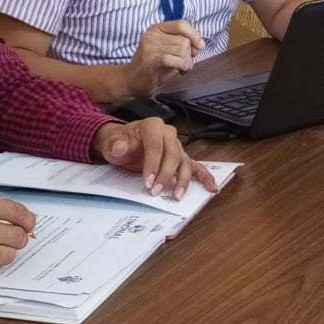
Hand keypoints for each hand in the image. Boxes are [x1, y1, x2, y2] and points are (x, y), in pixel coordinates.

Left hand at [92, 117, 219, 199]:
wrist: (122, 143)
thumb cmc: (120, 141)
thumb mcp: (111, 142)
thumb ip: (115, 144)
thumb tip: (120, 146)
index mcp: (153, 127)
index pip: (156, 145)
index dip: (153, 164)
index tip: (147, 182)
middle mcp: (168, 134)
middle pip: (173, 155)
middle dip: (166, 175)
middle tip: (156, 192)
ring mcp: (176, 147)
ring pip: (185, 163)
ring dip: (183, 180)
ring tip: (176, 196)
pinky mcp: (181, 159)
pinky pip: (195, 167)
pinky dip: (204, 177)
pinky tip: (211, 187)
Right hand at [125, 20, 204, 94]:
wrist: (130, 81)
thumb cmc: (151, 67)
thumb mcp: (166, 50)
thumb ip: (181, 44)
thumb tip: (199, 45)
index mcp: (156, 28)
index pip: (181, 24)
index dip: (194, 34)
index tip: (199, 46)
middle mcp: (152, 35)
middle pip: (184, 39)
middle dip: (190, 54)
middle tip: (185, 64)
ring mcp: (150, 46)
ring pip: (182, 50)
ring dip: (187, 62)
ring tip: (181, 69)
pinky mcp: (152, 60)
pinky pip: (176, 59)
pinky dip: (183, 66)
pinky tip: (181, 72)